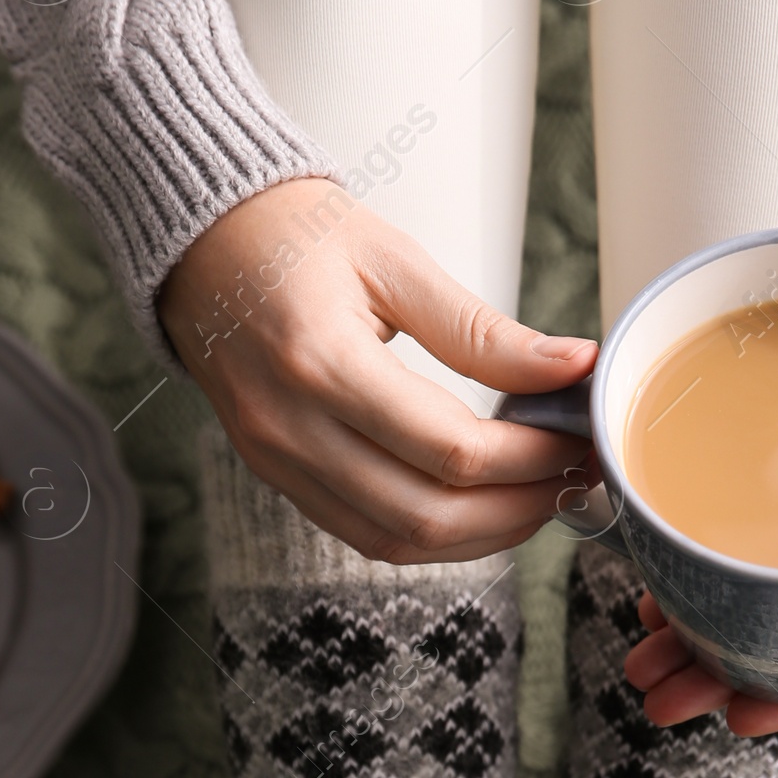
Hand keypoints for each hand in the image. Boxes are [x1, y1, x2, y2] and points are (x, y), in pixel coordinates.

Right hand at [159, 179, 594, 562]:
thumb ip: (483, 330)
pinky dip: (430, 534)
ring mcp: (276, 461)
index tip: (578, 440)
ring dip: (480, 537)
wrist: (199, 242)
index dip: (530, 459)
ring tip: (537, 500)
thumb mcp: (395, 262)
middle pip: (426, 515)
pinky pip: (362, 533)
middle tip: (573, 482)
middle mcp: (291, 427)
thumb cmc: (293, 235)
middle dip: (516, 510)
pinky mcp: (275, 475)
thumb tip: (571, 368)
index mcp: (322, 362)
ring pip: (395, 542)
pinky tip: (477, 507)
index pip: (450, 449)